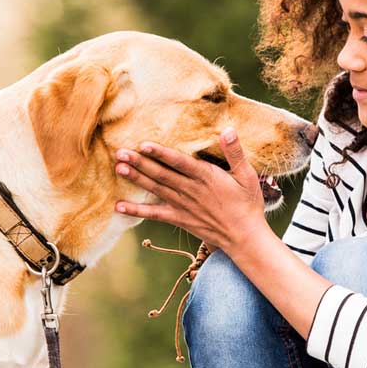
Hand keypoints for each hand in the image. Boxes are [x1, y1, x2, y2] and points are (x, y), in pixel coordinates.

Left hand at [114, 129, 269, 251]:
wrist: (244, 236)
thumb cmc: (247, 204)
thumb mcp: (247, 176)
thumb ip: (235, 153)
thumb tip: (228, 130)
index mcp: (207, 177)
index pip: (180, 163)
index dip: (162, 154)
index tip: (144, 145)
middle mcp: (191, 191)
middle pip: (162, 174)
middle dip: (140, 163)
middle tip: (120, 152)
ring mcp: (183, 206)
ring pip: (156, 189)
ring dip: (136, 179)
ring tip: (119, 168)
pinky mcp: (179, 219)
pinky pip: (154, 215)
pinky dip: (136, 210)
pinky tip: (119, 206)